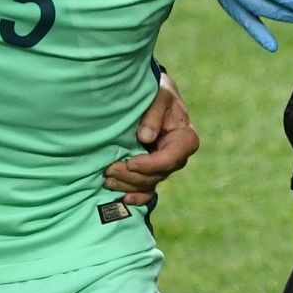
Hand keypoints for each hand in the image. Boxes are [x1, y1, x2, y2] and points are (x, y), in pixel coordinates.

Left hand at [104, 70, 199, 203]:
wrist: (153, 96)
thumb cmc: (158, 93)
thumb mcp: (159, 95)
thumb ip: (154, 114)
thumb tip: (145, 138)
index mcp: (185, 139)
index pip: (171, 158)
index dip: (150, 164)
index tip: (130, 162)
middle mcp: (177, 156)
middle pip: (157, 174)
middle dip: (132, 175)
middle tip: (109, 169)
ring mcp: (164, 166)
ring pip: (148, 183)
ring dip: (127, 185)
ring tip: (107, 179)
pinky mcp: (152, 171)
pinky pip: (147, 190)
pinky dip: (136, 196)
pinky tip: (123, 199)